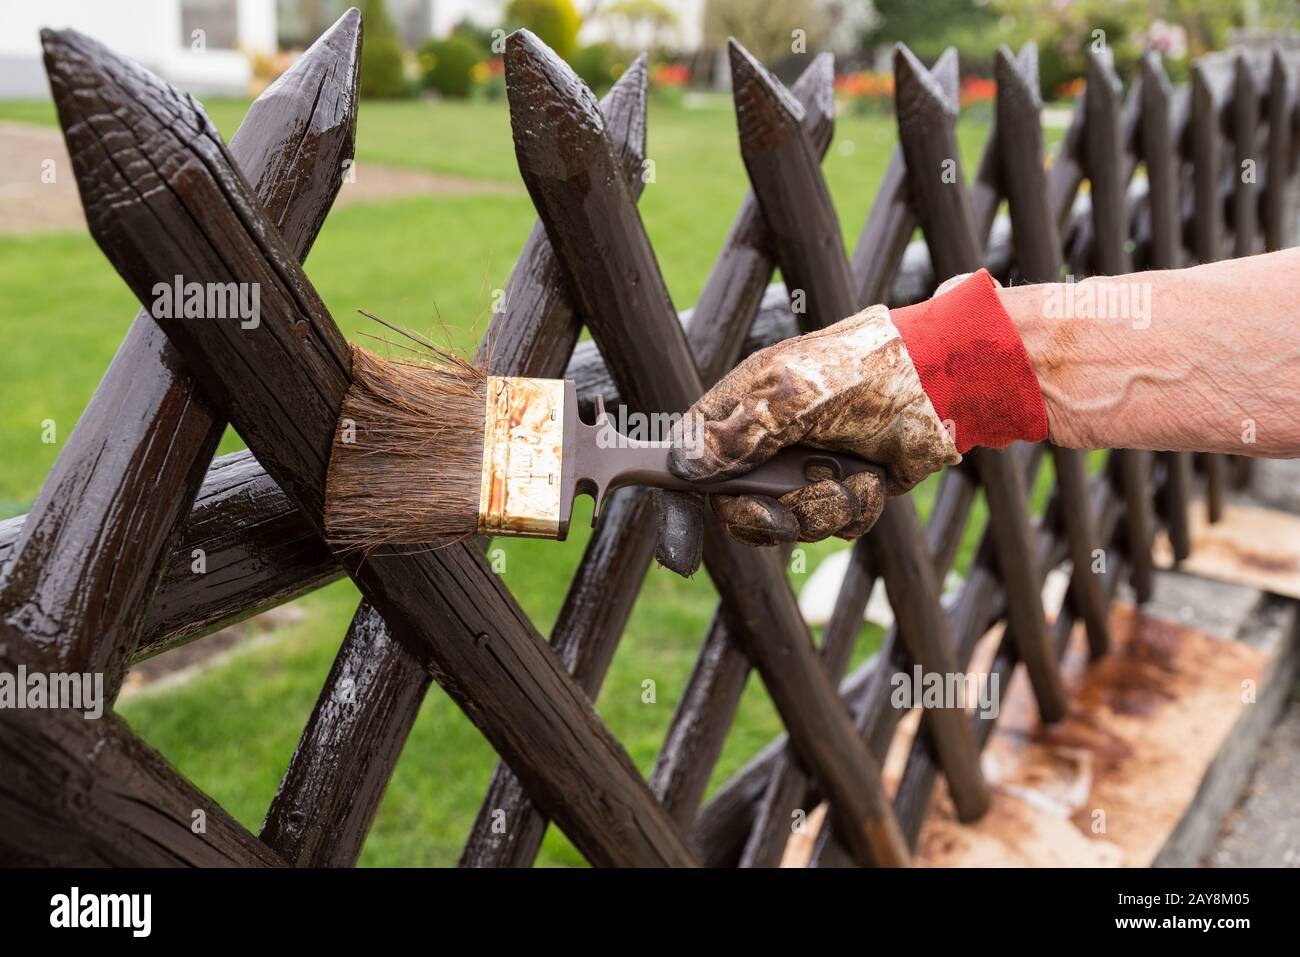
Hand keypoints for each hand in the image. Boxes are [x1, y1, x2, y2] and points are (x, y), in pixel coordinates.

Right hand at [664, 303, 959, 551]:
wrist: (941, 384)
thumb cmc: (864, 371)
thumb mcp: (792, 395)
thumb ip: (738, 433)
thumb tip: (686, 465)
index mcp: (744, 409)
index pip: (691, 461)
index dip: (683, 504)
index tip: (682, 553)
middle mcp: (769, 442)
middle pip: (738, 508)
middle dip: (770, 516)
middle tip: (791, 512)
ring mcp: (807, 467)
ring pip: (790, 523)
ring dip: (823, 509)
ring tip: (851, 476)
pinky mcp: (844, 488)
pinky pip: (834, 526)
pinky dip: (856, 510)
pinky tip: (871, 480)